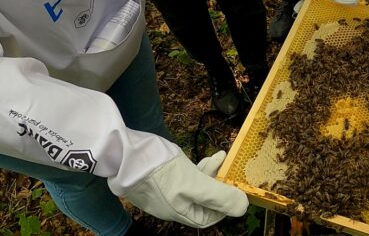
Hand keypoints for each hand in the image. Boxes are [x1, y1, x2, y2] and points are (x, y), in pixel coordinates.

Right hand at [123, 151, 248, 227]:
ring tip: (217, 156)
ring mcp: (165, 192)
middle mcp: (173, 206)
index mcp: (181, 212)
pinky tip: (201, 156)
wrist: (123, 154)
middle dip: (218, 183)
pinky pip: (183, 177)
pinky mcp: (159, 178)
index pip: (209, 217)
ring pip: (195, 186)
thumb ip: (218, 196)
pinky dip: (195, 168)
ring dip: (209, 172)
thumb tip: (243, 208)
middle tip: (226, 165)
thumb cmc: (159, 171)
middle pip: (203, 200)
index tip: (233, 186)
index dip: (225, 204)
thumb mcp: (195, 183)